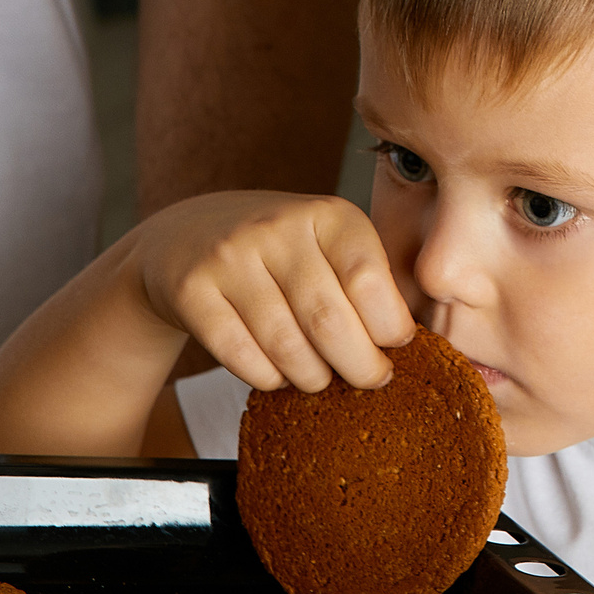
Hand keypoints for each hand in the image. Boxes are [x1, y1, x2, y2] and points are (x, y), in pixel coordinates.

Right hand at [123, 192, 413, 393]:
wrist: (187, 236)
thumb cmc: (279, 251)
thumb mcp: (327, 244)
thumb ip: (367, 281)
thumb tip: (406, 343)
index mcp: (326, 214)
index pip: (368, 279)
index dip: (389, 325)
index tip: (396, 346)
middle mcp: (277, 228)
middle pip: (329, 320)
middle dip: (359, 365)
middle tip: (370, 379)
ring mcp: (230, 257)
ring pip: (285, 345)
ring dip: (313, 376)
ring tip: (322, 378)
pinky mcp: (192, 290)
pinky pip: (240, 356)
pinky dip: (268, 377)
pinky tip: (278, 373)